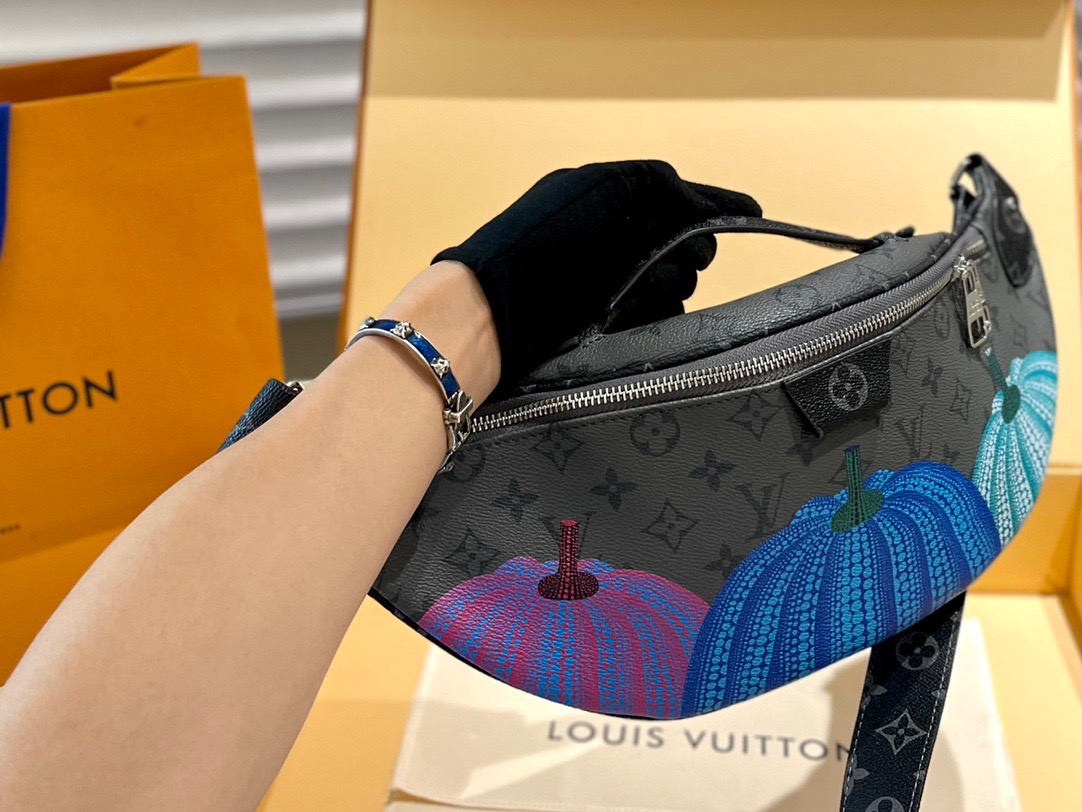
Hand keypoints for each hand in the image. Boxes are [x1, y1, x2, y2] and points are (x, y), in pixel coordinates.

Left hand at [433, 160, 759, 388]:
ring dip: (670, 282)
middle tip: (690, 253)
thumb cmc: (544, 238)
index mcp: (609, 200)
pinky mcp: (610, 322)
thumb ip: (658, 184)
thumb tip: (699, 205)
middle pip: (683, 243)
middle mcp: (614, 240)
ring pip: (675, 282)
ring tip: (640, 288)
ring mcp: (613, 282)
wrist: (499, 306)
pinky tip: (635, 311)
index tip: (754, 213)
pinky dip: (657, 311)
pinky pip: (658, 316)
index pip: (675, 197)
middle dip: (691, 247)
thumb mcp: (603, 187)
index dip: (715, 204)